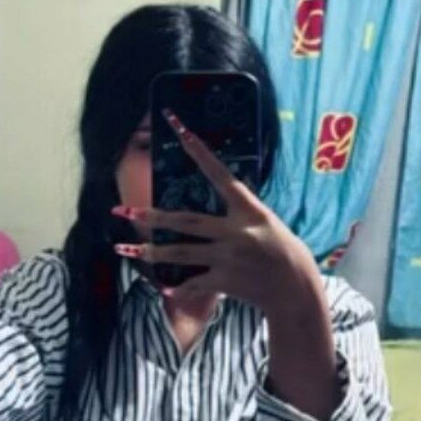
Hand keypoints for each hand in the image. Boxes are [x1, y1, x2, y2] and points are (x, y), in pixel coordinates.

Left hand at [111, 108, 321, 317]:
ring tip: (124, 249)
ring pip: (180, 253)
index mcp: (248, 210)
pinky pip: (193, 284)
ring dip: (150, 252)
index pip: (219, 174)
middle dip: (152, 217)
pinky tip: (165, 290)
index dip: (199, 151)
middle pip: (185, 220)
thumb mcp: (267, 222)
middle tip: (124, 211)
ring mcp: (228, 257)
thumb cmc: (284, 253)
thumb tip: (224, 193)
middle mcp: (235, 231)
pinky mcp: (224, 281)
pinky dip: (179, 288)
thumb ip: (241, 211)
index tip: (179, 129)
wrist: (295, 289)